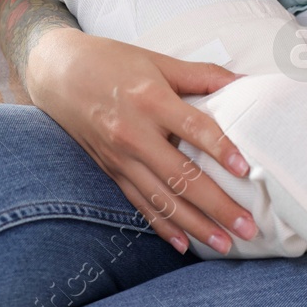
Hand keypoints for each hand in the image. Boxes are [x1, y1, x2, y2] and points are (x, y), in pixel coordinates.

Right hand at [25, 28, 260, 254]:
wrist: (58, 73)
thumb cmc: (112, 62)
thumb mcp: (158, 61)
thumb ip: (203, 75)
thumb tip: (245, 80)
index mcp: (150, 100)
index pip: (193, 128)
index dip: (221, 149)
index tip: (245, 170)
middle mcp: (134, 133)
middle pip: (182, 176)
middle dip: (217, 205)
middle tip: (248, 226)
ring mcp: (120, 157)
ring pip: (162, 199)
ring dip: (196, 225)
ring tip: (225, 244)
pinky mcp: (111, 171)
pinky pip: (139, 204)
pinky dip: (162, 227)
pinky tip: (184, 245)